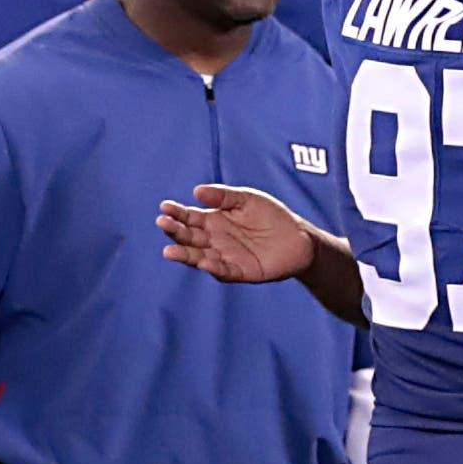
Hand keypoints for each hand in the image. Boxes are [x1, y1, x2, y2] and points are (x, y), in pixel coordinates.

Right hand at [158, 184, 317, 282]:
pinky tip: (204, 262)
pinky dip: (214, 268)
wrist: (299, 238)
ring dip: (185, 254)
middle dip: (175, 231)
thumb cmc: (272, 216)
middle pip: (189, 237)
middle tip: (163, 223)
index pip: (189, 218)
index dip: (176, 213)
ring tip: (169, 250)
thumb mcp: (247, 199)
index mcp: (213, 221)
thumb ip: (224, 196)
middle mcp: (215, 240)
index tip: (165, 207)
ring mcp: (226, 257)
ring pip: (200, 257)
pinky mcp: (242, 272)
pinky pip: (225, 271)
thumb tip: (196, 191)